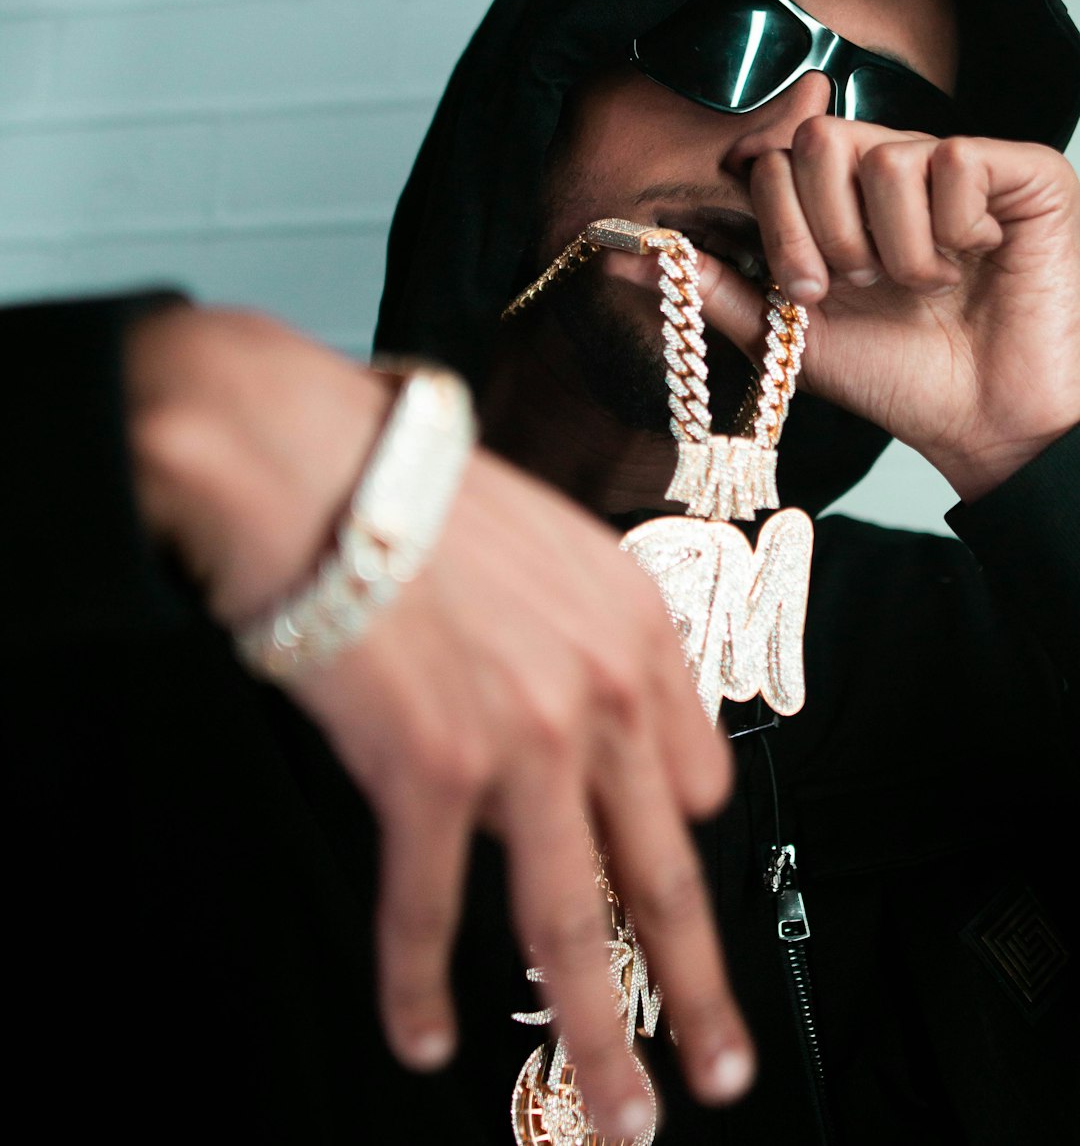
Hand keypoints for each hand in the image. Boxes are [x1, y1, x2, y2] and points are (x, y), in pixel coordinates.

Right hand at [127, 303, 753, 1134]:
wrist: (310, 460)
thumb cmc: (416, 486)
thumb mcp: (553, 541)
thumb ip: (602, 635)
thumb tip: (626, 733)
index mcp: (635, 629)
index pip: (694, 779)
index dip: (680, 848)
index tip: (676, 905)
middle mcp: (596, 692)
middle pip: (659, 876)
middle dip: (696, 989)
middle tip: (721, 1070)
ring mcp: (519, 740)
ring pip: (572, 923)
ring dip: (599, 1036)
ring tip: (618, 1111)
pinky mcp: (427, 771)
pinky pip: (427, 911)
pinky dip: (417, 984)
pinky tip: (421, 1034)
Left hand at [697, 122, 1079, 499]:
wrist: (983, 421)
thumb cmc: (895, 376)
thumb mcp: (789, 333)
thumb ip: (713, 286)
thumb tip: (619, 257)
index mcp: (836, 197)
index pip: (772, 153)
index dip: (775, 218)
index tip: (803, 287)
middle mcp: (890, 165)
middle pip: (816, 141)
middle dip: (822, 233)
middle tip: (855, 289)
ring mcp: (954, 161)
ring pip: (882, 155)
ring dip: (891, 247)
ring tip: (921, 287)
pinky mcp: (1020, 169)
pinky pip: (953, 160)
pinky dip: (952, 230)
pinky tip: (975, 259)